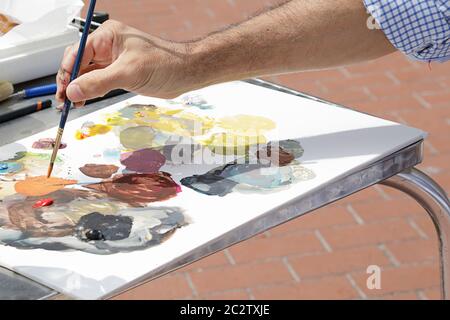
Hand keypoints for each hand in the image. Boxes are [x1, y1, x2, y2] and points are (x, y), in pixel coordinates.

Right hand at [56, 20, 193, 106]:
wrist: (186, 73)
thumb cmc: (164, 64)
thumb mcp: (129, 72)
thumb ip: (99, 82)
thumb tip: (73, 90)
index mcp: (108, 36)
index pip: (78, 52)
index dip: (67, 71)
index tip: (63, 89)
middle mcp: (108, 47)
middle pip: (79, 62)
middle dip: (69, 80)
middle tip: (63, 100)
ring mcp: (113, 61)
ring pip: (87, 74)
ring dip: (78, 88)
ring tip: (71, 104)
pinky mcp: (120, 74)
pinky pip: (98, 82)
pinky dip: (89, 91)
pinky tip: (83, 100)